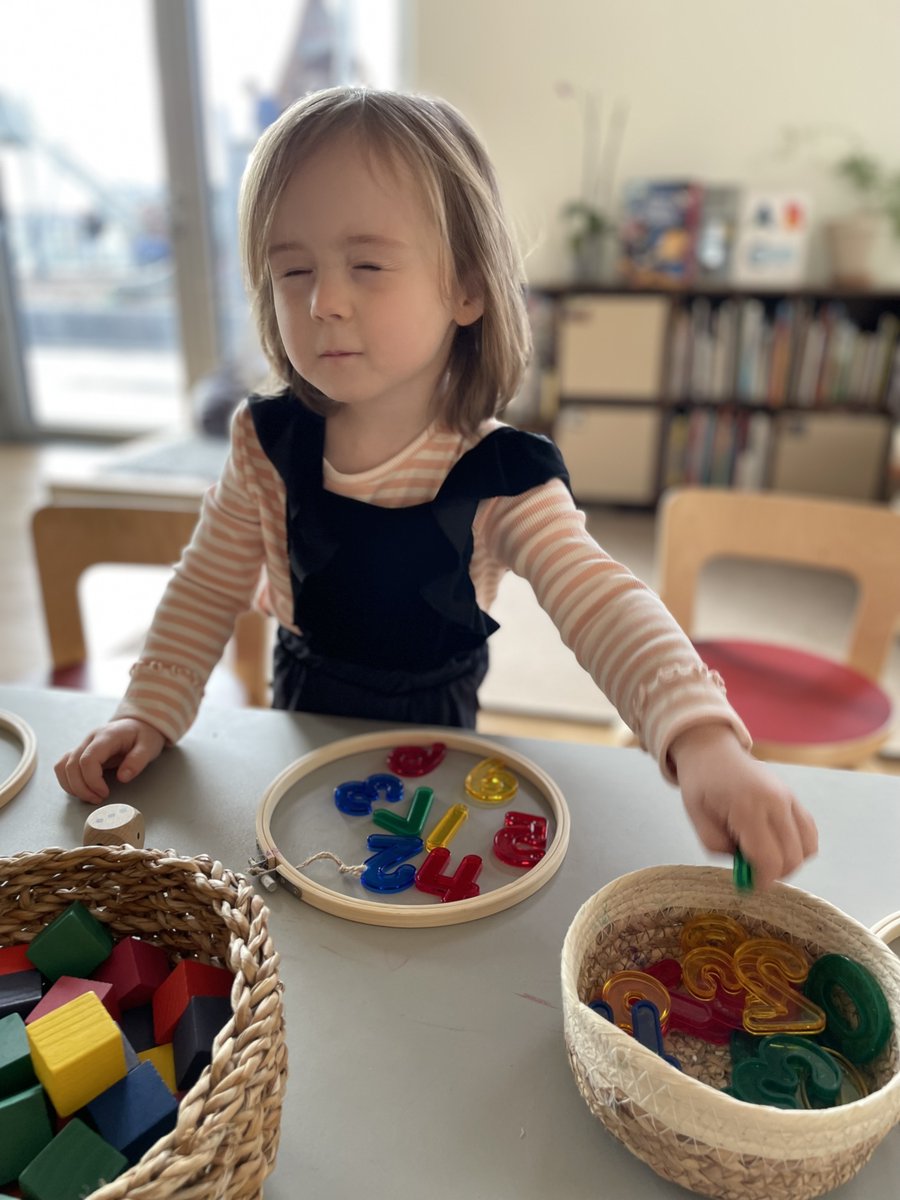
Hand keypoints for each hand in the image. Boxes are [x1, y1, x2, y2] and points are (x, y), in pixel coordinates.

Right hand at [54, 718, 165, 803]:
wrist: (138, 724)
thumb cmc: (144, 735)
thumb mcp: (149, 746)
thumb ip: (137, 761)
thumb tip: (123, 778)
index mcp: (107, 736)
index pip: (87, 759)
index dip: (92, 781)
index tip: (105, 793)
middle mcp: (89, 739)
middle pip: (71, 765)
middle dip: (81, 788)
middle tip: (98, 799)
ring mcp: (82, 744)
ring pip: (63, 766)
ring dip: (72, 786)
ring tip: (90, 797)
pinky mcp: (79, 751)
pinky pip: (63, 766)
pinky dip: (68, 781)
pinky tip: (82, 790)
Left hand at [669, 723, 817, 889]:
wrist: (713, 750)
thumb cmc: (701, 783)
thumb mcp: (698, 820)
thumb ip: (720, 848)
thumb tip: (746, 867)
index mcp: (748, 807)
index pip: (769, 859)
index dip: (762, 881)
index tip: (750, 887)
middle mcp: (776, 802)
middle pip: (793, 858)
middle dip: (775, 874)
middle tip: (753, 872)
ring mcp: (789, 798)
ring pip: (808, 848)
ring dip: (790, 862)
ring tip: (764, 856)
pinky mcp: (795, 797)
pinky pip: (809, 832)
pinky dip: (799, 846)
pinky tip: (776, 843)